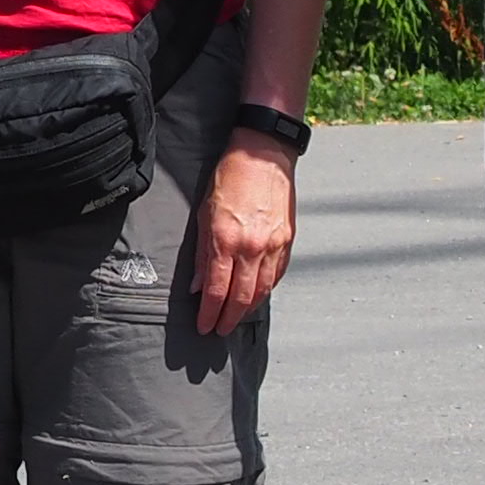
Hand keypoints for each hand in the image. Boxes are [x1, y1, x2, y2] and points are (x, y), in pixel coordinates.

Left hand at [190, 137, 297, 335]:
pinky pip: (277, 275)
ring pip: (262, 291)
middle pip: (241, 298)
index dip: (209, 314)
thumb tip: (197, 284)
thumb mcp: (204, 213)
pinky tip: (257, 296)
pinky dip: (266, 290)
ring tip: (236, 318)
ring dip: (248, 310)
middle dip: (228, 319)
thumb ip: (201, 253)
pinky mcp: (287, 241)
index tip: (204, 327)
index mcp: (226, 241)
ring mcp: (273, 246)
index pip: (217, 291)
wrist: (263, 154)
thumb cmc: (230, 177)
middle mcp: (252, 248)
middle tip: (219, 330)